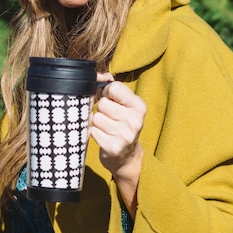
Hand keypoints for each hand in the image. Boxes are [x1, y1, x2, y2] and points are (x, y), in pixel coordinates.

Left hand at [90, 76, 145, 215]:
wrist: (127, 157)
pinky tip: (104, 138)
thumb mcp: (125, 106)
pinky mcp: (113, 147)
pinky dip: (94, 134)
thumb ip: (113, 88)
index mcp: (139, 106)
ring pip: (96, 118)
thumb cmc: (122, 125)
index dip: (106, 92)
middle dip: (101, 110)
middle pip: (102, 104)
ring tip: (107, 129)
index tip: (109, 100)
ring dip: (97, 123)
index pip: (113, 87)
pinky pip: (93, 131)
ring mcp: (125, 135)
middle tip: (109, 118)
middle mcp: (135, 121)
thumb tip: (99, 74)